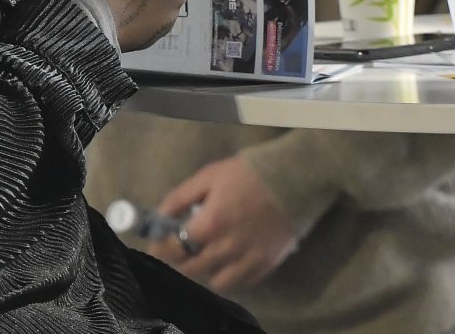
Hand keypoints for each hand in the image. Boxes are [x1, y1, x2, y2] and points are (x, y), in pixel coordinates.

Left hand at [154, 156, 300, 291]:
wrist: (296, 176)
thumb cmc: (249, 172)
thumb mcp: (210, 175)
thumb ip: (181, 197)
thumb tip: (160, 215)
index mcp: (210, 223)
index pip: (174, 249)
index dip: (161, 247)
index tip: (158, 243)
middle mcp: (226, 248)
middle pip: (191, 268)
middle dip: (180, 258)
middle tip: (181, 247)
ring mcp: (247, 260)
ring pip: (215, 280)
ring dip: (207, 268)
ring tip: (210, 252)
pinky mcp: (265, 265)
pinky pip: (240, 282)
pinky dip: (231, 273)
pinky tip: (232, 257)